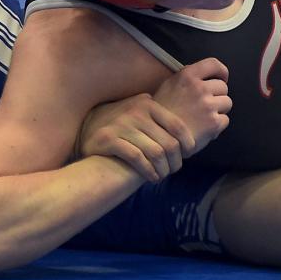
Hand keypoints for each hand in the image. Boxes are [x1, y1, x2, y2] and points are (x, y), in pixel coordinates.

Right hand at [78, 94, 193, 181]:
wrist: (87, 130)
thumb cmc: (123, 126)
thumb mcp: (140, 113)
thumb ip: (160, 118)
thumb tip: (192, 135)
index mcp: (147, 103)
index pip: (177, 125)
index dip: (187, 143)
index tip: (188, 154)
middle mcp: (136, 111)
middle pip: (169, 143)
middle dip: (175, 162)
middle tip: (173, 170)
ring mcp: (121, 124)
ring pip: (156, 153)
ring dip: (163, 170)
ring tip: (161, 175)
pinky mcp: (109, 139)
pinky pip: (138, 159)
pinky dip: (148, 171)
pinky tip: (151, 176)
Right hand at [153, 58, 230, 156]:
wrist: (158, 136)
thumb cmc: (162, 112)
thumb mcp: (168, 86)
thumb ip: (186, 77)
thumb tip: (202, 73)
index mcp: (188, 76)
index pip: (213, 64)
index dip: (221, 71)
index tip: (221, 78)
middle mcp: (200, 88)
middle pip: (223, 87)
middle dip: (217, 95)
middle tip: (205, 104)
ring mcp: (208, 106)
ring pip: (227, 103)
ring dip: (219, 109)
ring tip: (204, 116)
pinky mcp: (214, 123)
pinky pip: (225, 120)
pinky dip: (218, 124)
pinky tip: (204, 127)